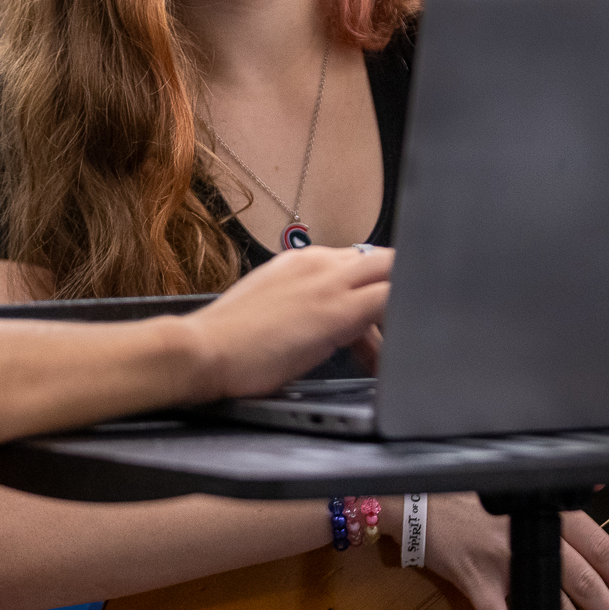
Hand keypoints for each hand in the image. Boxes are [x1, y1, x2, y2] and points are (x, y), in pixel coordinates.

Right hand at [181, 245, 391, 398]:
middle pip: (383, 261)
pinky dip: (407, 319)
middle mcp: (317, 261)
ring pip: (395, 272)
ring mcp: (329, 282)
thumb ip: (301, 303)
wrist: (201, 350)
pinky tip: (403, 344)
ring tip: (398, 350)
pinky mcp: (338, 311)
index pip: (356, 263)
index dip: (371, 290)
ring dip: (404, 308)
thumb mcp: (269, 307)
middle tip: (394, 336)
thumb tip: (321, 324)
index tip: (371, 326)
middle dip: (397, 292)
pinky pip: (394, 298)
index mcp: (299, 260)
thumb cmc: (228, 341)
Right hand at [417, 494, 608, 609]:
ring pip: (548, 603)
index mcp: (544, 511)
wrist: (418, 499)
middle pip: (580, 579)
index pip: (595, 543)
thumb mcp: (516, 485)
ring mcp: (502, 561)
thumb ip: (556, 492)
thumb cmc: (466, 493)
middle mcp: (528, 536)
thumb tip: (596, 482)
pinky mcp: (475, 580)